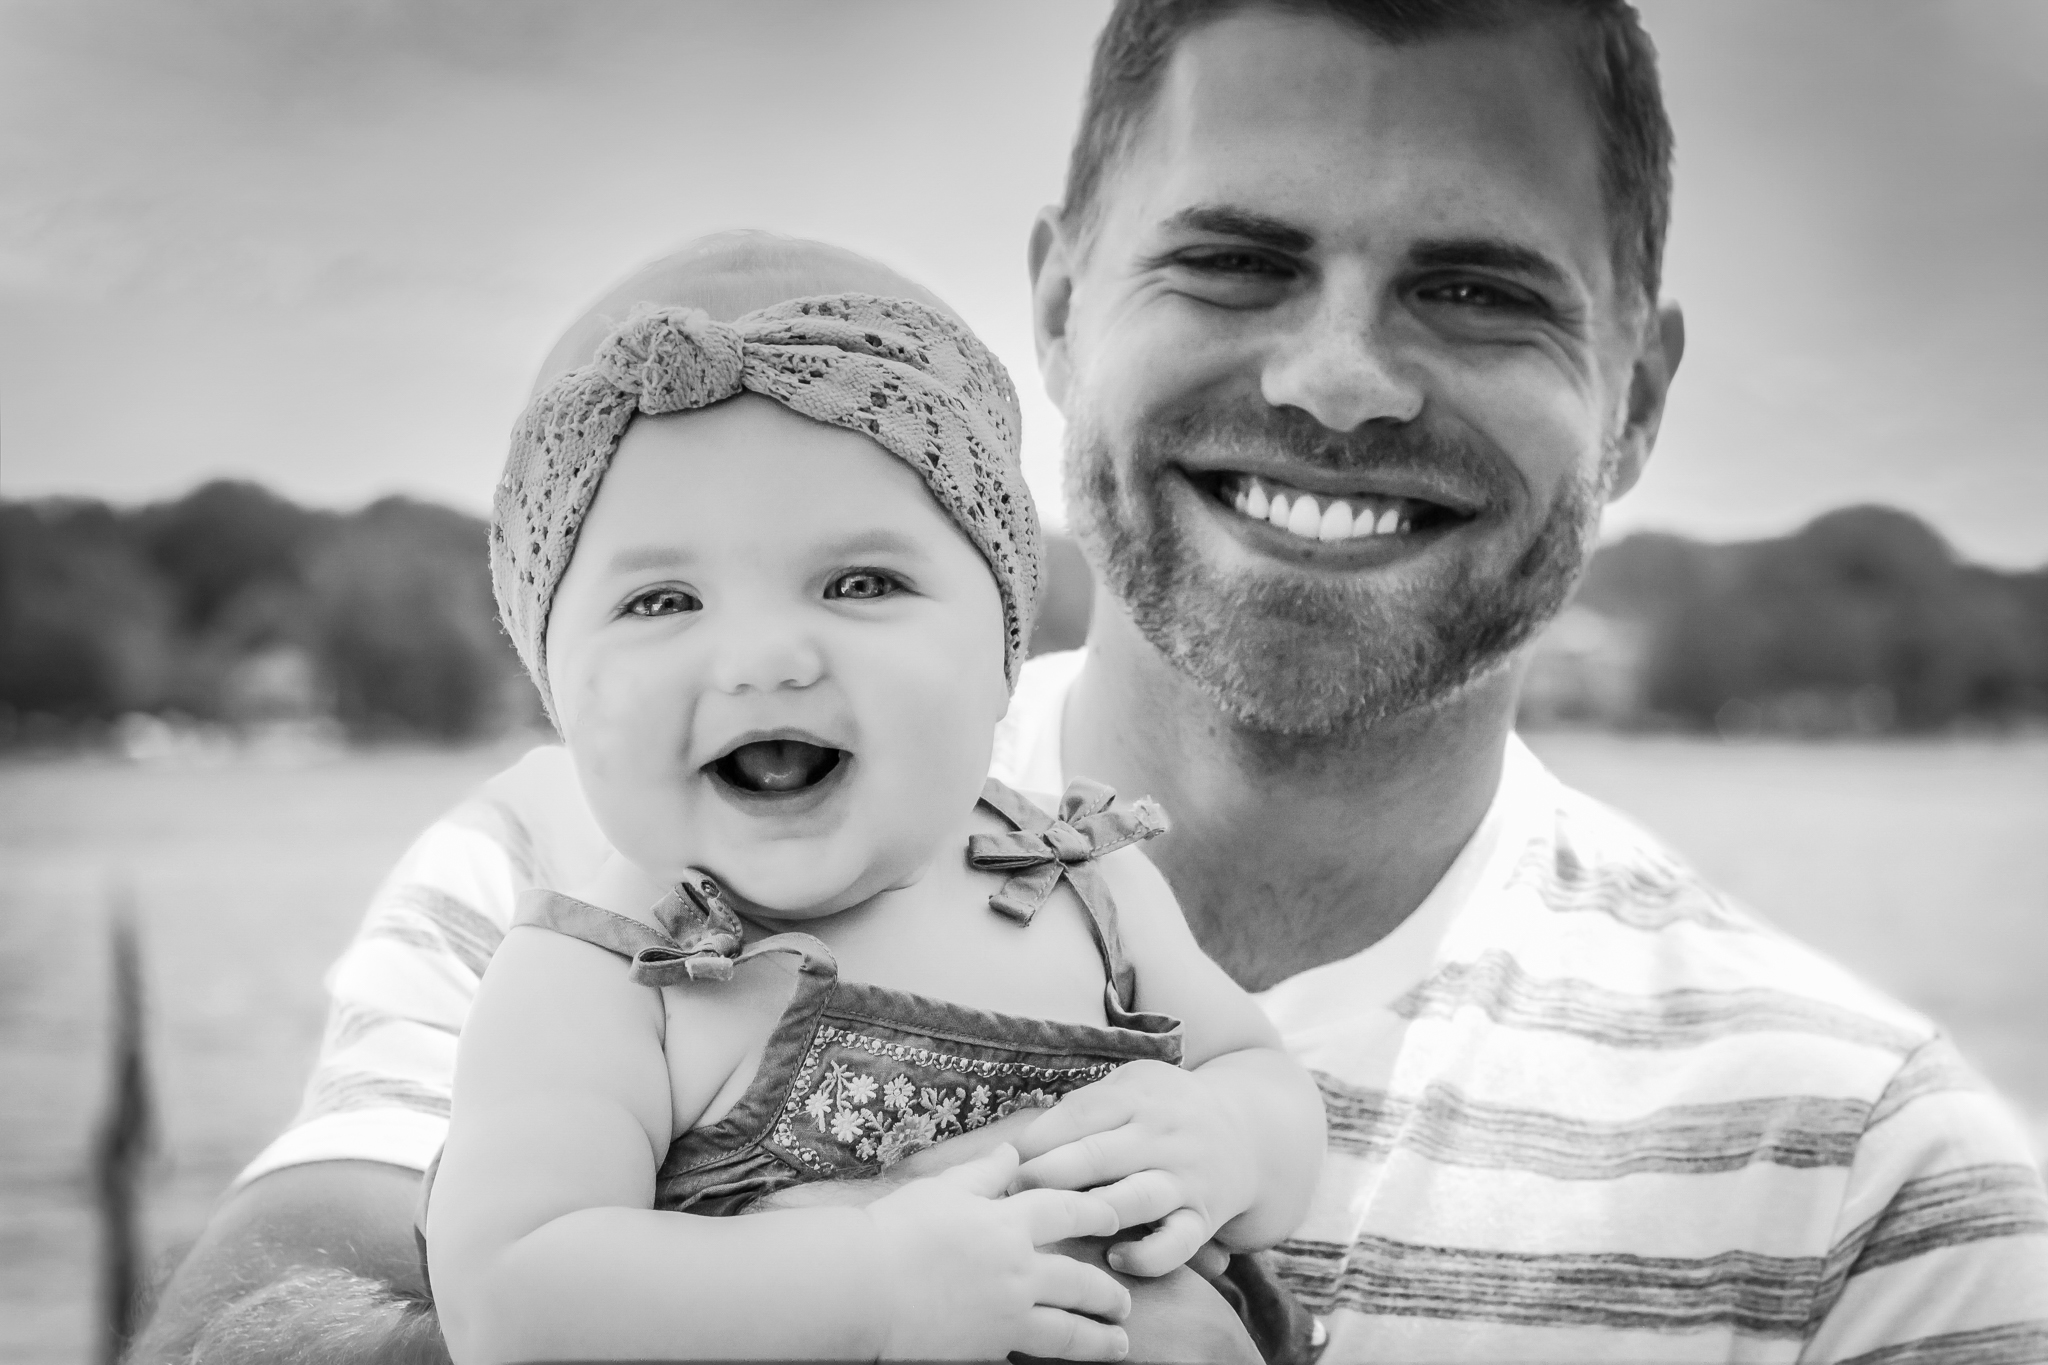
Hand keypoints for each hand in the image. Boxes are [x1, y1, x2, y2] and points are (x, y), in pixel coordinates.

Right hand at [865, 1143, 1130, 1361]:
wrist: (863, 1287)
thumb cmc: (896, 1230)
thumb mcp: (943, 1188)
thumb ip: (983, 1171)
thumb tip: (1014, 1151)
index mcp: (1008, 1224)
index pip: (1067, 1212)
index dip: (1096, 1213)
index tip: (1114, 1218)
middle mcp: (1017, 1272)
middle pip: (1079, 1281)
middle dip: (1107, 1293)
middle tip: (1123, 1303)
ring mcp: (1006, 1317)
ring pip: (1068, 1332)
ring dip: (1098, 1339)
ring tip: (1118, 1346)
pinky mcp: (986, 1351)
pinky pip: (1028, 1360)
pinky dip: (1047, 1362)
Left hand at [1011, 1060, 1256, 1277]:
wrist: (1248, 1134)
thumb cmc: (1164, 1110)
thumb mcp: (1132, 1086)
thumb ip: (1082, 1109)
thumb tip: (1015, 1143)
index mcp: (1137, 1096)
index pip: (1080, 1115)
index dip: (1038, 1140)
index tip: (1003, 1164)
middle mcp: (1161, 1135)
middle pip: (1098, 1155)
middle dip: (1050, 1176)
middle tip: (1011, 1196)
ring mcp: (1184, 1177)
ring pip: (1135, 1198)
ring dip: (1093, 1214)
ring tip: (1056, 1226)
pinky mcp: (1204, 1218)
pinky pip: (1177, 1243)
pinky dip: (1148, 1255)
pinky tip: (1116, 1260)